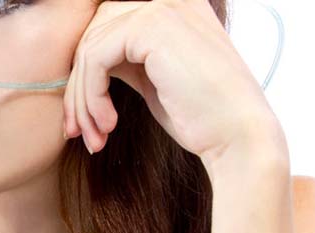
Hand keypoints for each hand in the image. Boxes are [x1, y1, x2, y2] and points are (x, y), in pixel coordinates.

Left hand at [62, 0, 280, 174]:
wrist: (237, 136)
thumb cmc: (199, 116)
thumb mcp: (153, 78)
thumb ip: (124, 59)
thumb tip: (81, 61)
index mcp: (172, 7)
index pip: (104, 28)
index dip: (84, 74)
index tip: (81, 120)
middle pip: (92, 36)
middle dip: (78, 89)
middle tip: (78, 131)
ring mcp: (161, 7)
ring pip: (89, 51)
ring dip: (83, 101)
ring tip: (96, 137)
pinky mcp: (151, 27)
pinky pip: (95, 60)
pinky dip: (92, 97)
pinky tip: (109, 124)